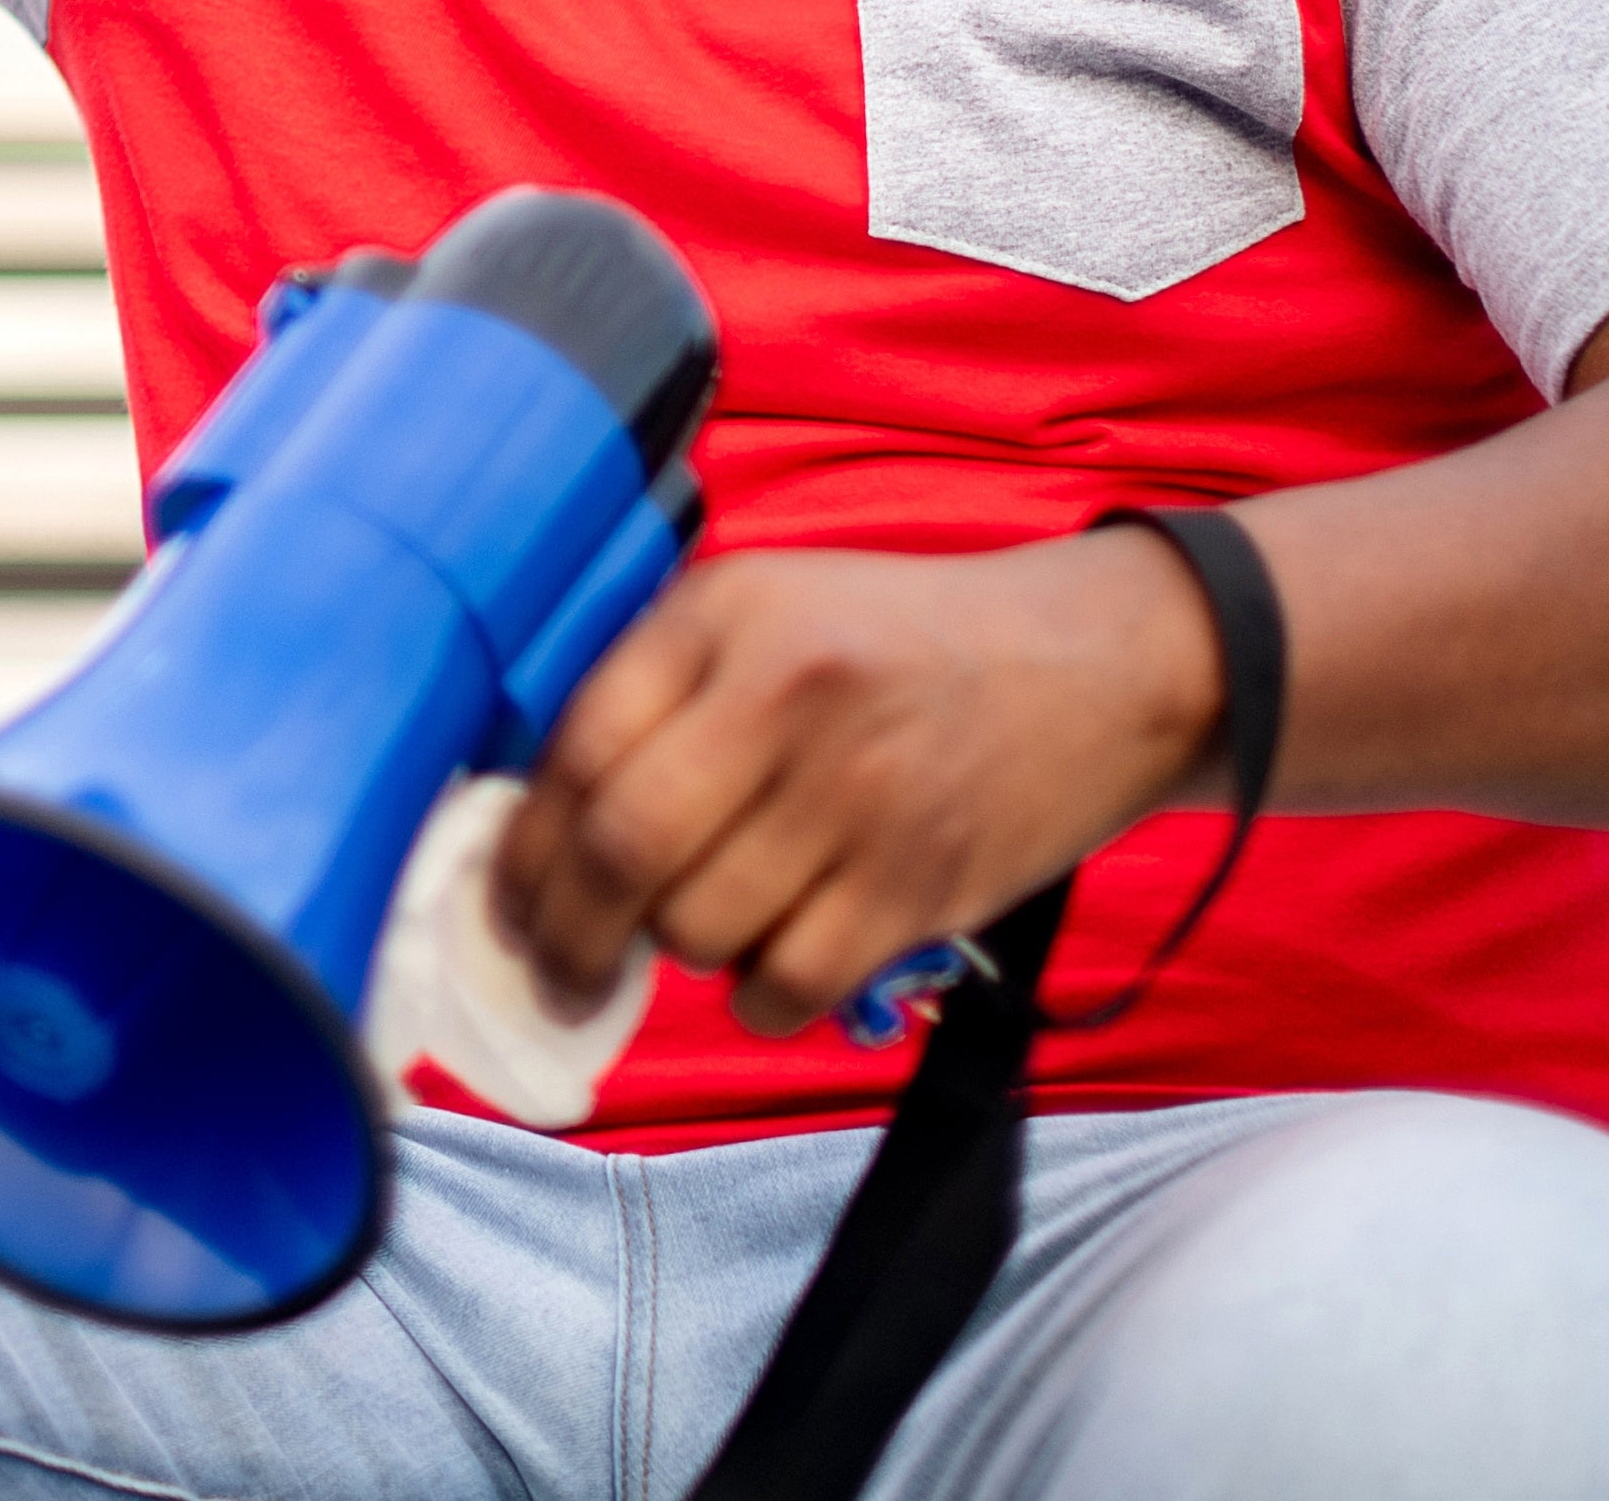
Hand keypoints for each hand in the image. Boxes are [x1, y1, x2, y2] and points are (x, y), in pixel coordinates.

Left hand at [492, 531, 1220, 1037]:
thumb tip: (532, 827)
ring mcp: (858, 795)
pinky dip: (759, 998)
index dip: (522, 849)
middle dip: (567, 935)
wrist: (1104, 663)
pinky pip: (791, 983)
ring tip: (705, 922)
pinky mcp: (922, 884)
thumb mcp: (765, 610)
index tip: (504, 907)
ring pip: (700, 927)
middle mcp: (783, 697)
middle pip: (624, 849)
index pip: (578, 747)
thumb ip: (653, 692)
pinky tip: (773, 962)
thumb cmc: (899, 643)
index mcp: (723, 616)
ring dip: (678, 953)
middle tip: (557, 977)